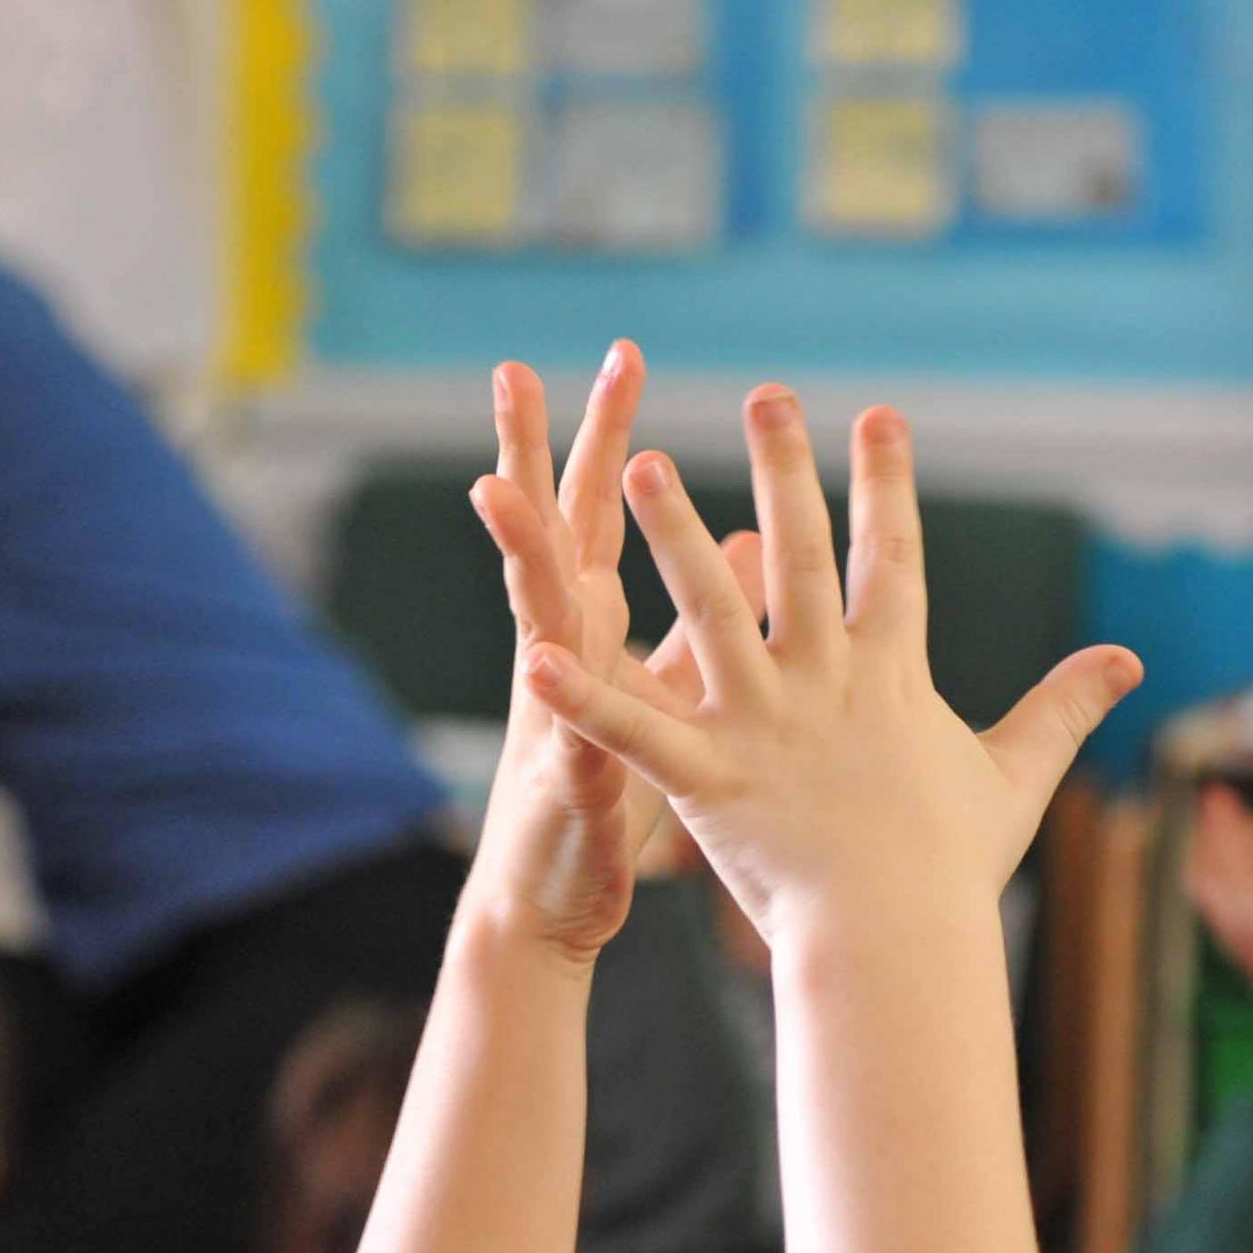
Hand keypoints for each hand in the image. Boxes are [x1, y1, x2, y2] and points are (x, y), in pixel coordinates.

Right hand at [462, 342, 702, 962]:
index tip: (620, 356)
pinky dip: (560, 702)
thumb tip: (763, 542)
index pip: (599, 511)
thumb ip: (708, 616)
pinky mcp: (565, 775)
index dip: (608, 436)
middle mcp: (563, 652)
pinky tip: (537, 667)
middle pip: (552, 532)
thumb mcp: (672, 693)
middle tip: (515, 371)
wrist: (550, 896)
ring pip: (532, 615)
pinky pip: (564, 733)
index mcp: (591, 627)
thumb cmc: (611, 794)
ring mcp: (554, 708)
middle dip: (538, 453)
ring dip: (513, 554)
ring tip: (489, 488)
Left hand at [522, 389, 1140, 948]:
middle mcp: (826, 683)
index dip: (885, 486)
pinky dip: (587, 698)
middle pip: (801, 558)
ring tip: (642, 468)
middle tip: (766, 395)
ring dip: (675, 539)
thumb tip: (1128, 664)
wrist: (900, 945)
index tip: (879, 414)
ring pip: (712, 614)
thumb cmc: (950, 868)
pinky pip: (638, 732)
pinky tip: (537, 657)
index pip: (890, 560)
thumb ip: (1062, 708)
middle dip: (786, 471)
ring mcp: (764, 727)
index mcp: (890, 677)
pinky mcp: (709, 780)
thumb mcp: (1014, 776)